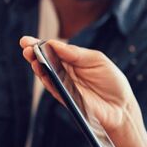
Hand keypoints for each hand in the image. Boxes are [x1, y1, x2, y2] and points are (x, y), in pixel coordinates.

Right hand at [19, 36, 140, 133]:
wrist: (121, 107)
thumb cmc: (111, 81)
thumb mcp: (97, 60)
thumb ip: (77, 53)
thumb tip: (54, 44)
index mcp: (72, 59)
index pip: (53, 50)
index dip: (39, 44)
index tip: (27, 40)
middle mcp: (65, 72)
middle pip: (45, 61)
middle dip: (33, 53)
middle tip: (24, 46)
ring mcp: (64, 86)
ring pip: (46, 75)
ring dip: (37, 65)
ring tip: (30, 56)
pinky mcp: (66, 99)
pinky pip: (53, 89)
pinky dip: (46, 80)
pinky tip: (41, 71)